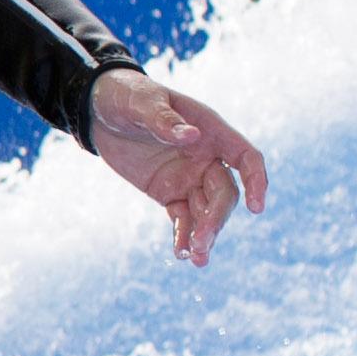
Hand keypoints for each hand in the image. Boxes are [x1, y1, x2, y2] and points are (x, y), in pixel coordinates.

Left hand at [86, 69, 269, 265]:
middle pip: (225, 194)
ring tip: (195, 259)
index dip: (257, 181)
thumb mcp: (142, 103)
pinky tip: (181, 254)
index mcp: (210, 131)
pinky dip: (183, 235)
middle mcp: (206, 158)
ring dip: (204, 234)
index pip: (246, 157)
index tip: (257, 207)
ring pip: (206, 211)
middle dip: (216, 219)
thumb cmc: (127, 97)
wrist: (99, 110)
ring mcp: (189, 177)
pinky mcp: (169, 192)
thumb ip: (164, 120)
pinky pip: (182, 218)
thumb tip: (191, 135)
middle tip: (201, 242)